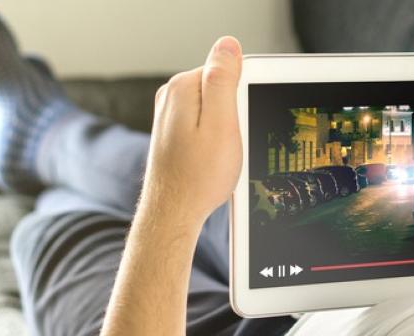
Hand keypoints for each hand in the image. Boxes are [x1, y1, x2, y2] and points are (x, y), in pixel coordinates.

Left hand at [140, 36, 242, 224]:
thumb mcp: (221, 123)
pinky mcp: (174, 133)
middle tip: (230, 142)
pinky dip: (215, 139)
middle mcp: (171, 96)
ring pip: (214, 109)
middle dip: (234, 113)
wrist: (174, 213)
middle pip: (220, 89)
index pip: (227, 71)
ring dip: (226, 129)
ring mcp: (170, 115)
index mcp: (183, 87)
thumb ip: (223, 80)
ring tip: (220, 154)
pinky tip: (212, 159)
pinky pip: (206, 124)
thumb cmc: (199, 176)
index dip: (243, 98)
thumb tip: (228, 45)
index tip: (240, 123)